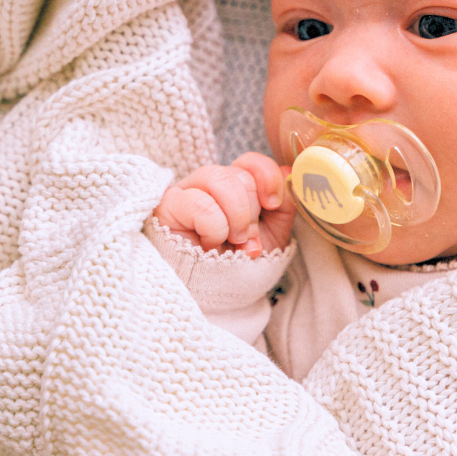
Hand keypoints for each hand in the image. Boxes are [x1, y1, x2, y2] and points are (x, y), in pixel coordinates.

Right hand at [153, 152, 294, 257]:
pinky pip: (200, 202)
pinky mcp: (169, 206)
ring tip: (234, 242)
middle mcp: (210, 182)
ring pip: (220, 179)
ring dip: (236, 217)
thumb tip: (288, 172)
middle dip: (252, 213)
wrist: (219, 294)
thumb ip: (286, 201)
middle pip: (240, 174)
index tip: (273, 204)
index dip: (267, 178)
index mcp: (236, 183)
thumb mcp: (275, 231)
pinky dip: (214, 227)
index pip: (251, 161)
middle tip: (248, 241)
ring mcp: (187, 191)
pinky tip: (209, 244)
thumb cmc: (242, 261)